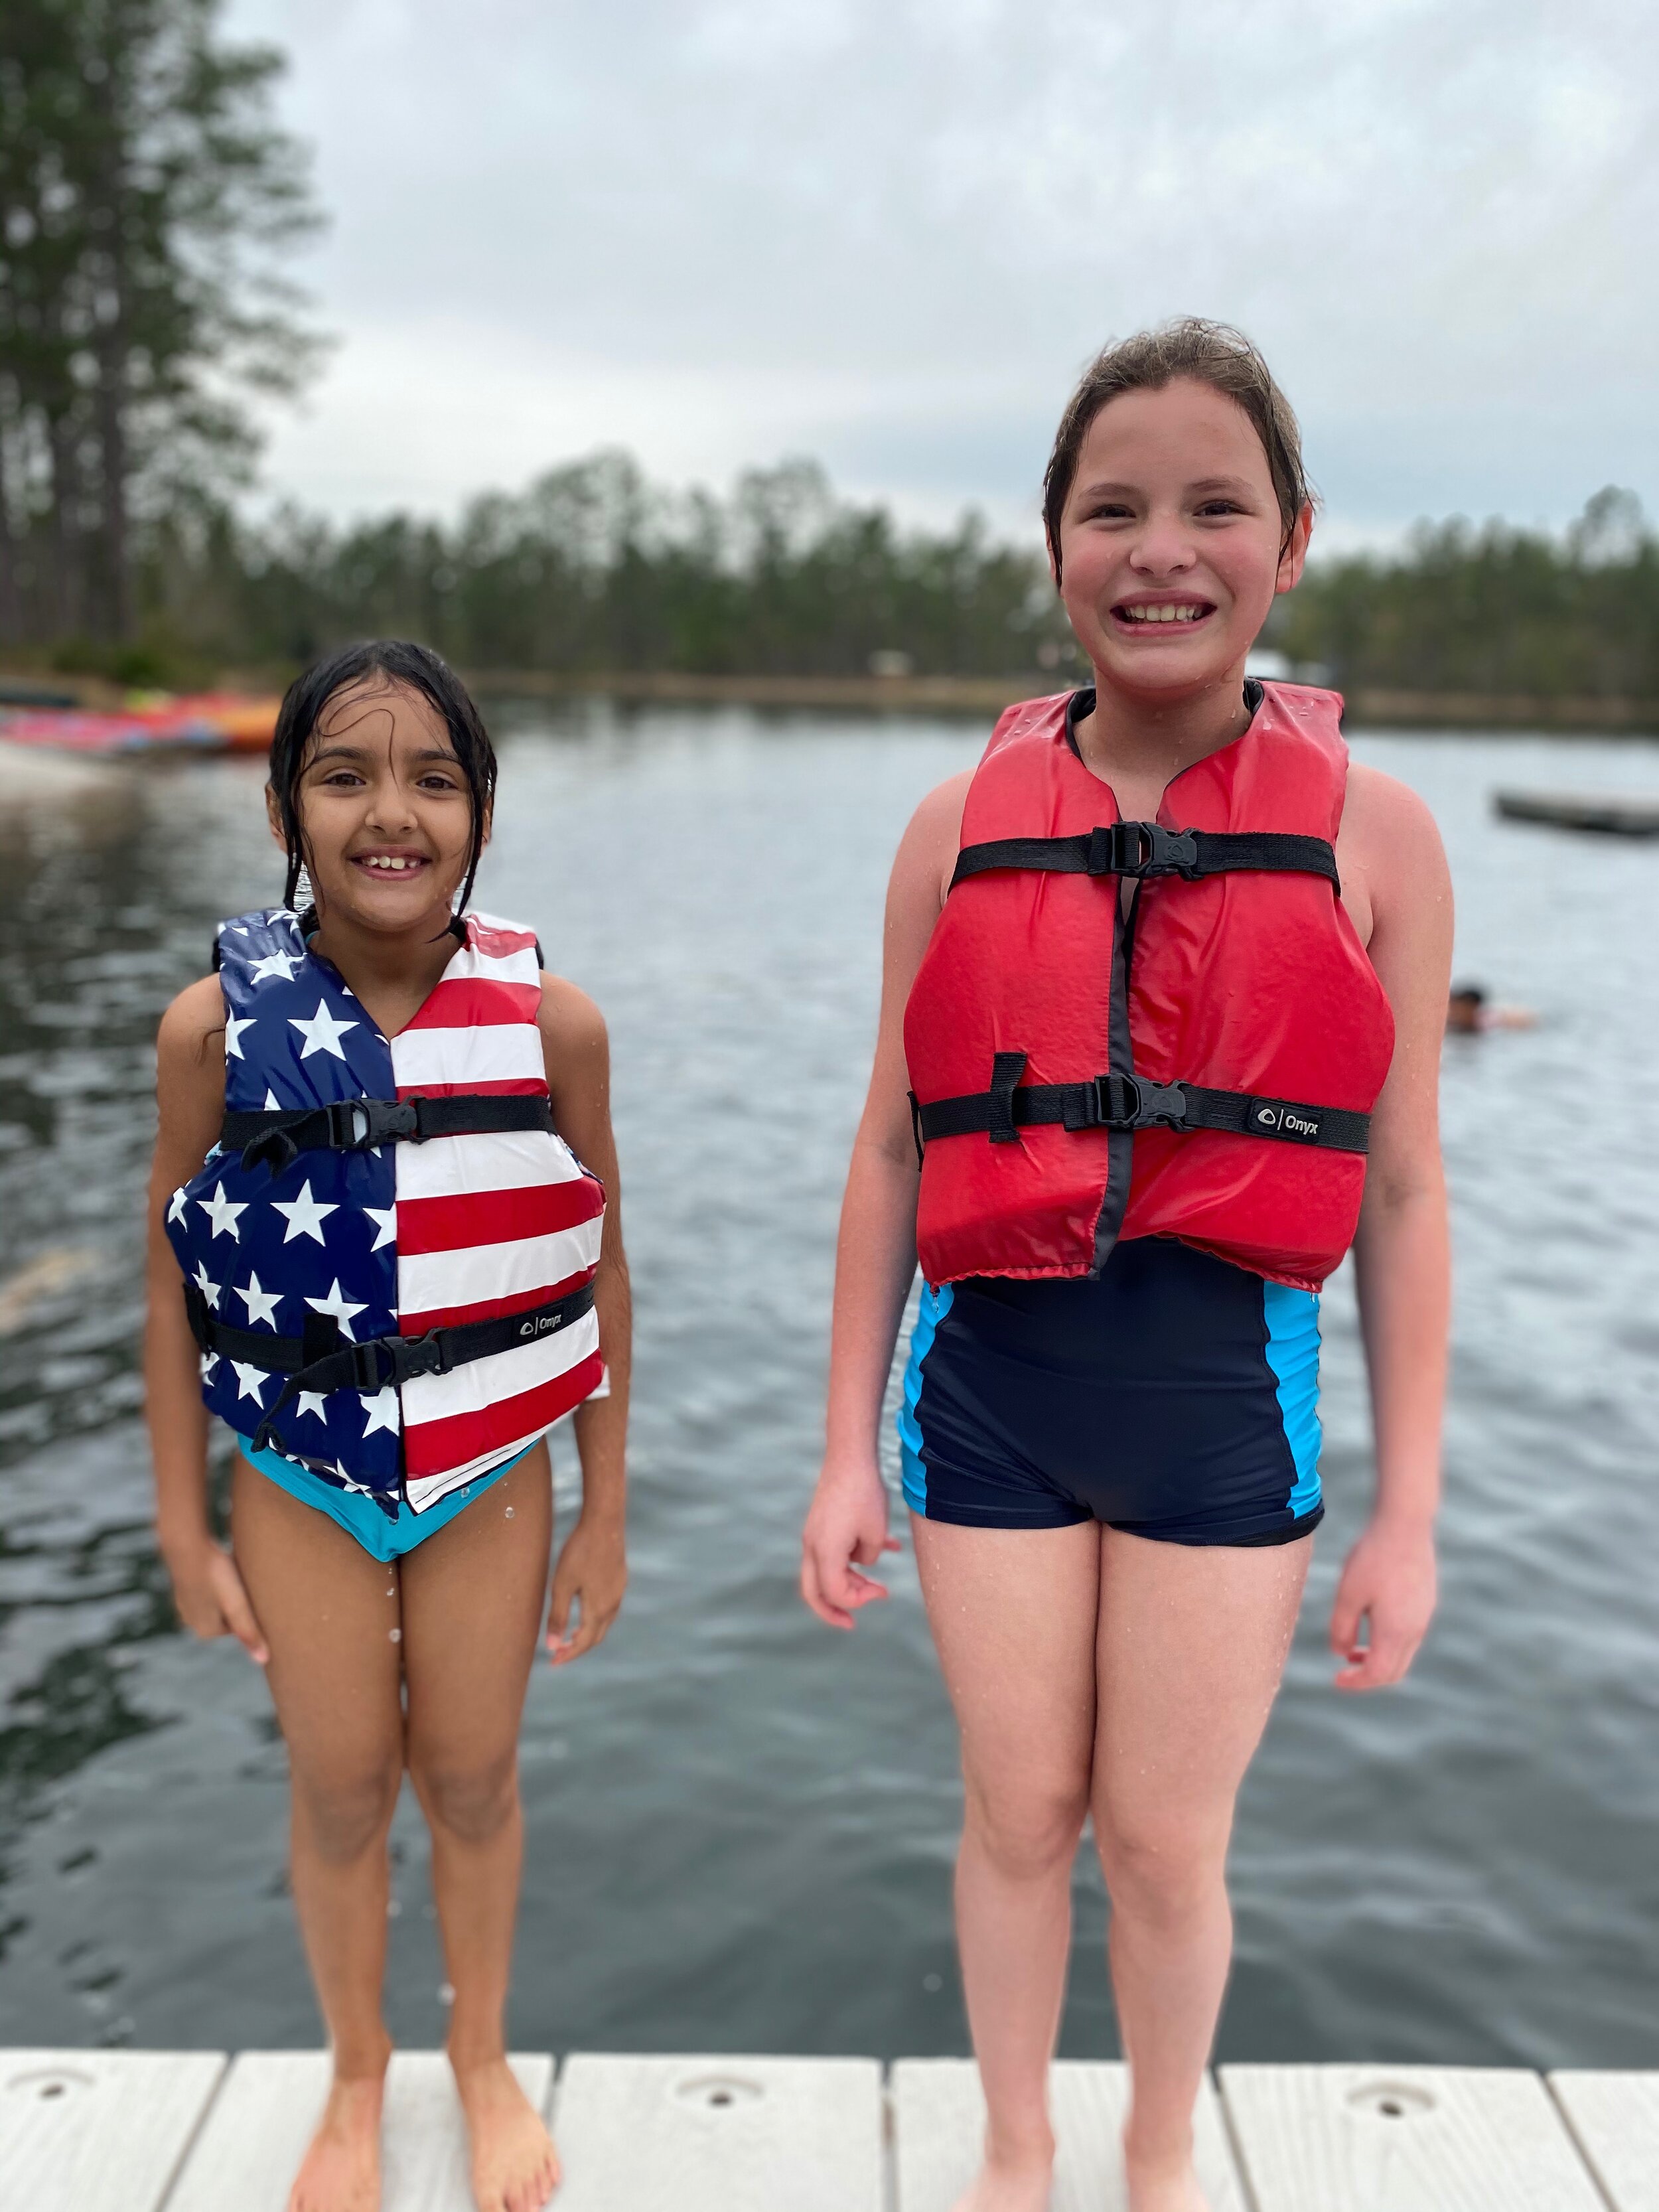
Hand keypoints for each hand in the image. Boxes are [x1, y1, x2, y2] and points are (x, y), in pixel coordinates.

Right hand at [165, 1539, 267, 1664]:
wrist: (186, 1543)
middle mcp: (192, 1621)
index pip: (241, 1629)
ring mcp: (187, 1602)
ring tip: (237, 1574)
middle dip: (241, 1603)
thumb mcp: (236, 1605)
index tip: (258, 1596)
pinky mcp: (186, 1585)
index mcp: (206, 1631)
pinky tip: (223, 1567)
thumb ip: (249, 1632)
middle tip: (250, 1584)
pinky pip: (210, 1587)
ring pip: (220, 1601)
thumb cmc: (214, 1574)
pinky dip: (219, 1580)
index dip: (252, 1612)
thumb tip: (264, 1660)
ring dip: (231, 1590)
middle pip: (230, 1616)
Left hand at [547, 1514, 625, 1664]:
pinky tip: (584, 1610)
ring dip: (587, 1634)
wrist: (605, 1523)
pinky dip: (595, 1619)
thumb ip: (557, 1617)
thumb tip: (550, 1646)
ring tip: (569, 1635)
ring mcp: (619, 1592)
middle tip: (558, 1651)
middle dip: (577, 1648)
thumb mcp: (561, 1585)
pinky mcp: (620, 1580)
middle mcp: (612, 1605)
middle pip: (596, 1637)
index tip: (552, 1662)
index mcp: (598, 1609)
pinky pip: (609, 1609)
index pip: (583, 1643)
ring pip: (604, 1623)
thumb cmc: (579, 1553)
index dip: (567, 1655)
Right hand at [800, 1458, 899, 1629]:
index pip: (834, 1592)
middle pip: (813, 1591)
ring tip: (877, 1583)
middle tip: (851, 1622)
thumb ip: (869, 1558)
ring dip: (850, 1581)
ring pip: (825, 1571)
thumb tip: (863, 1563)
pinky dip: (852, 1557)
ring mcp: (814, 1534)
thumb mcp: (875, 1531)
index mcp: (824, 1551)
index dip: (859, 1600)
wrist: (849, 1456)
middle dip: (832, 1610)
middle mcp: (812, 1545)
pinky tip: (886, 1548)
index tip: (883, 1591)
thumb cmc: (864, 1492)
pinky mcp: (821, 1523)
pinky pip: (833, 1550)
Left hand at [1329, 1514, 1436, 1690]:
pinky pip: (1409, 1635)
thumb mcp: (1348, 1594)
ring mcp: (1424, 1615)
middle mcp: (1415, 1629)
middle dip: (1368, 1675)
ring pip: (1403, 1653)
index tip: (1336, 1680)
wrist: (1405, 1525)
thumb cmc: (1373, 1558)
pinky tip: (1371, 1623)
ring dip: (1378, 1658)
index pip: (1378, 1674)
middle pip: (1394, 1670)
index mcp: (1396, 1632)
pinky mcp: (1426, 1602)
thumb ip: (1342, 1628)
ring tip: (1352, 1647)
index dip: (1356, 1683)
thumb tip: (1340, 1653)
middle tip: (1345, 1670)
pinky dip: (1389, 1642)